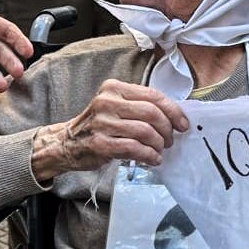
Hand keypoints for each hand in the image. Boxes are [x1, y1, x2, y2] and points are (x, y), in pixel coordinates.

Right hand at [30, 80, 189, 179]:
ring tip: (159, 150)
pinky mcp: (101, 144)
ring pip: (145, 132)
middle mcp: (107, 102)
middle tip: (170, 140)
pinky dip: (149, 155)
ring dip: (159, 144)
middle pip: (152, 113)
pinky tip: (152, 159)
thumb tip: (174, 116)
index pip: (153, 95)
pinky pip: (135, 148)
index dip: (173, 111)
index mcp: (114, 88)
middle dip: (167, 130)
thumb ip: (140, 106)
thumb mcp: (115, 106)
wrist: (67, 143)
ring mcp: (102, 123)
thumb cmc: (97, 125)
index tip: (182, 124)